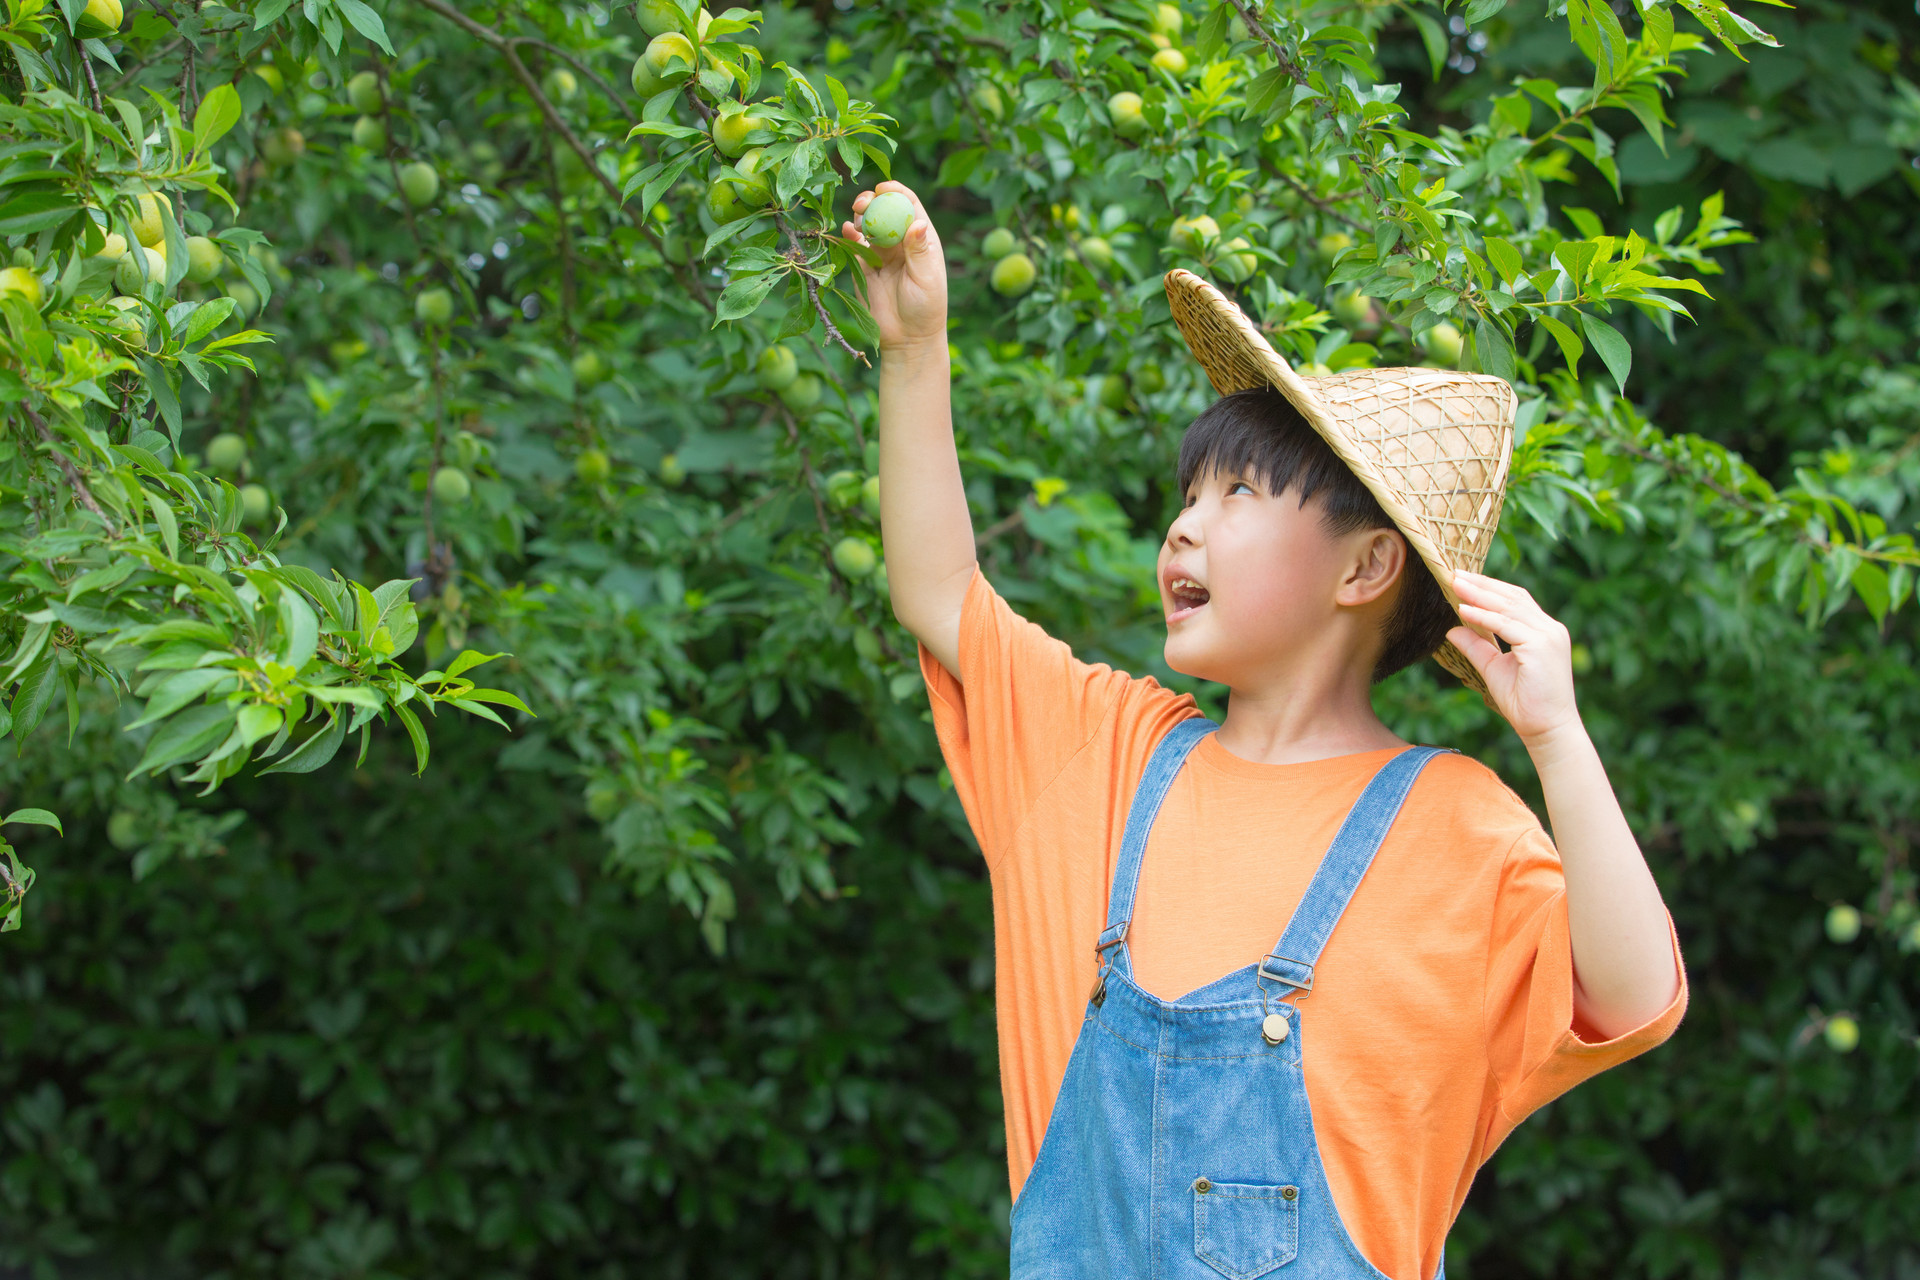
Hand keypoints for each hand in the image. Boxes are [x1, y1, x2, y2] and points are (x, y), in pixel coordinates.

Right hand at [842, 181, 947, 353]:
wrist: (907, 338)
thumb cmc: (925, 308)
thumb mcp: (926, 279)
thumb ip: (919, 251)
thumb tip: (918, 223)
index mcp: (920, 239)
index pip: (909, 205)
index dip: (896, 191)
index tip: (884, 187)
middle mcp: (899, 241)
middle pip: (884, 209)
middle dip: (872, 200)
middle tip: (862, 203)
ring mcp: (880, 252)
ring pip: (867, 223)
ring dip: (860, 215)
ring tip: (856, 220)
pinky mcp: (863, 266)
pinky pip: (853, 245)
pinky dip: (848, 235)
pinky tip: (847, 233)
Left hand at [1447, 571, 1581, 747]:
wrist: (1546, 729)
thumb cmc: (1524, 703)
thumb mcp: (1493, 668)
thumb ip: (1476, 647)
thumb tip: (1451, 629)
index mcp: (1543, 631)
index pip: (1515, 600)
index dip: (1489, 588)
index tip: (1463, 579)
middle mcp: (1550, 628)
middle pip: (1513, 597)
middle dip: (1482, 584)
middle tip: (1454, 573)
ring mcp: (1549, 635)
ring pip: (1509, 607)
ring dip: (1480, 594)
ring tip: (1455, 584)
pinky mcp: (1542, 646)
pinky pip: (1507, 625)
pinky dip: (1483, 617)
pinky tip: (1463, 610)